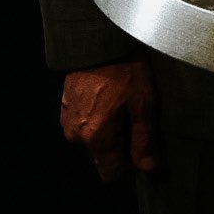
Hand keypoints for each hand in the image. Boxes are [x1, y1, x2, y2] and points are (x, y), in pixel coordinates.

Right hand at [60, 60, 158, 180]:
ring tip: (122, 100)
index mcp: (96, 138)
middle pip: (103, 155)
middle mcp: (77, 135)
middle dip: (121, 142)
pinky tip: (110, 94)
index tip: (141, 148)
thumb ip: (144, 140)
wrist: (97, 39)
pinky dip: (98, 114)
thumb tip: (148, 167)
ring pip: (94, 137)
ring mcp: (68, 120)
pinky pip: (85, 122)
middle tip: (135, 114)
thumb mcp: (144, 104)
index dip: (129, 165)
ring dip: (109, 127)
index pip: (111, 174)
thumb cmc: (123, 69)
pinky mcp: (65, 106)